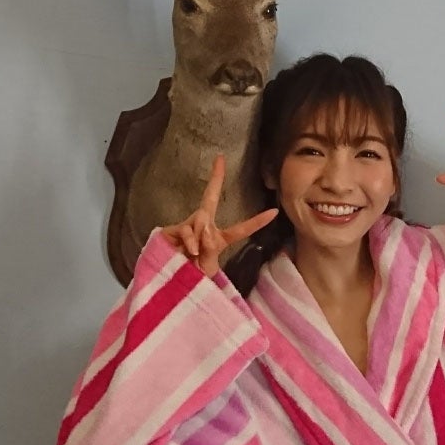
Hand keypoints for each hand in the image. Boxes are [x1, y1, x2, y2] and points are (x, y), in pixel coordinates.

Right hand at [159, 155, 278, 275]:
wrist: (169, 286)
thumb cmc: (192, 278)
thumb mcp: (208, 269)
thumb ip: (210, 250)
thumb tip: (205, 229)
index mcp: (218, 239)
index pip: (241, 229)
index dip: (258, 221)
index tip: (275, 212)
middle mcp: (203, 228)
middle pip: (210, 198)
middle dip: (216, 177)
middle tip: (220, 158)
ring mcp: (188, 227)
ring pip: (201, 219)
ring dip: (201, 235)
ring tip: (196, 254)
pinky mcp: (172, 230)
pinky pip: (187, 229)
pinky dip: (191, 240)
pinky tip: (189, 251)